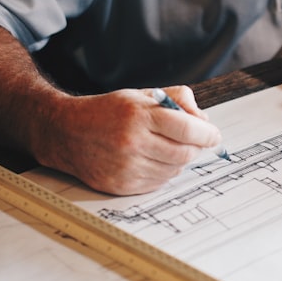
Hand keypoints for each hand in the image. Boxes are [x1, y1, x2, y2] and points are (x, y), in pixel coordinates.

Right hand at [34, 86, 222, 195]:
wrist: (67, 133)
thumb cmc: (108, 112)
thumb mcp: (141, 95)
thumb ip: (177, 99)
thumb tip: (204, 120)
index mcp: (139, 115)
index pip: (188, 129)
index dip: (208, 134)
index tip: (214, 135)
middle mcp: (133, 142)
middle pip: (185, 153)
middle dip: (195, 147)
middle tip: (193, 141)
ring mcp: (127, 167)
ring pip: (174, 170)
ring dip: (178, 160)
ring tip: (165, 147)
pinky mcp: (122, 185)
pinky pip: (158, 183)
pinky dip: (163, 172)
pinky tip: (152, 160)